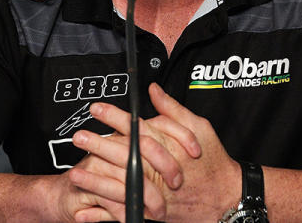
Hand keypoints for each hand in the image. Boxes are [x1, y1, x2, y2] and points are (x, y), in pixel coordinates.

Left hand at [74, 83, 239, 221]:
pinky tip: (85, 211)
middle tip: (78, 137)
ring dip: (96, 180)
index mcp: (166, 144)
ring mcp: (155, 192)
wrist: (227, 197)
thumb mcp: (199, 127)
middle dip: (99, 145)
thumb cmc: (213, 161)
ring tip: (75, 173)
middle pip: (124, 155)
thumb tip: (153, 90)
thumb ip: (172, 109)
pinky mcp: (153, 212)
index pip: (136, 127)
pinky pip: (125, 212)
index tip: (96, 108)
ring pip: (120, 185)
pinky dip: (104, 214)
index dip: (115, 116)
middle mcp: (158, 168)